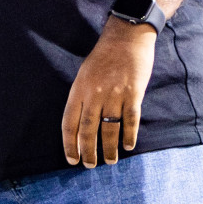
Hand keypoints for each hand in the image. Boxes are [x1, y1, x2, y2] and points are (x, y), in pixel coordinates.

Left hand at [61, 18, 156, 167]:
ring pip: (109, 129)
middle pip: (88, 130)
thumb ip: (83, 96)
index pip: (69, 122)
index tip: (72, 159)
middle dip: (88, 151)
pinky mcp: (133, 94)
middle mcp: (94, 94)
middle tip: (90, 166)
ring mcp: (114, 95)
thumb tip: (80, 122)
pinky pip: (130, 120)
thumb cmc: (104, 56)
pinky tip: (128, 146)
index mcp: (79, 89)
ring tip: (109, 161)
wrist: (127, 37)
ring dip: (108, 149)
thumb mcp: (85, 74)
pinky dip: (129, 135)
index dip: (70, 144)